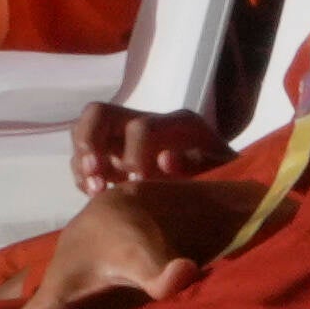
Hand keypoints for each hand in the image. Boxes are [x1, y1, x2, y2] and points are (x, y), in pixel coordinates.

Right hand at [68, 99, 238, 197]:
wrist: (228, 185)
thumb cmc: (228, 178)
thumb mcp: (223, 172)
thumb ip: (197, 165)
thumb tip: (164, 161)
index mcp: (179, 125)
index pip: (142, 127)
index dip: (135, 155)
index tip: (138, 183)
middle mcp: (146, 122)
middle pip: (98, 113)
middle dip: (88, 141)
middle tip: (95, 174)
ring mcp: (125, 139)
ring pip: (84, 133)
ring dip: (81, 162)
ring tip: (94, 191)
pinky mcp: (114, 157)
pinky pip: (84, 158)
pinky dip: (82, 176)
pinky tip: (95, 195)